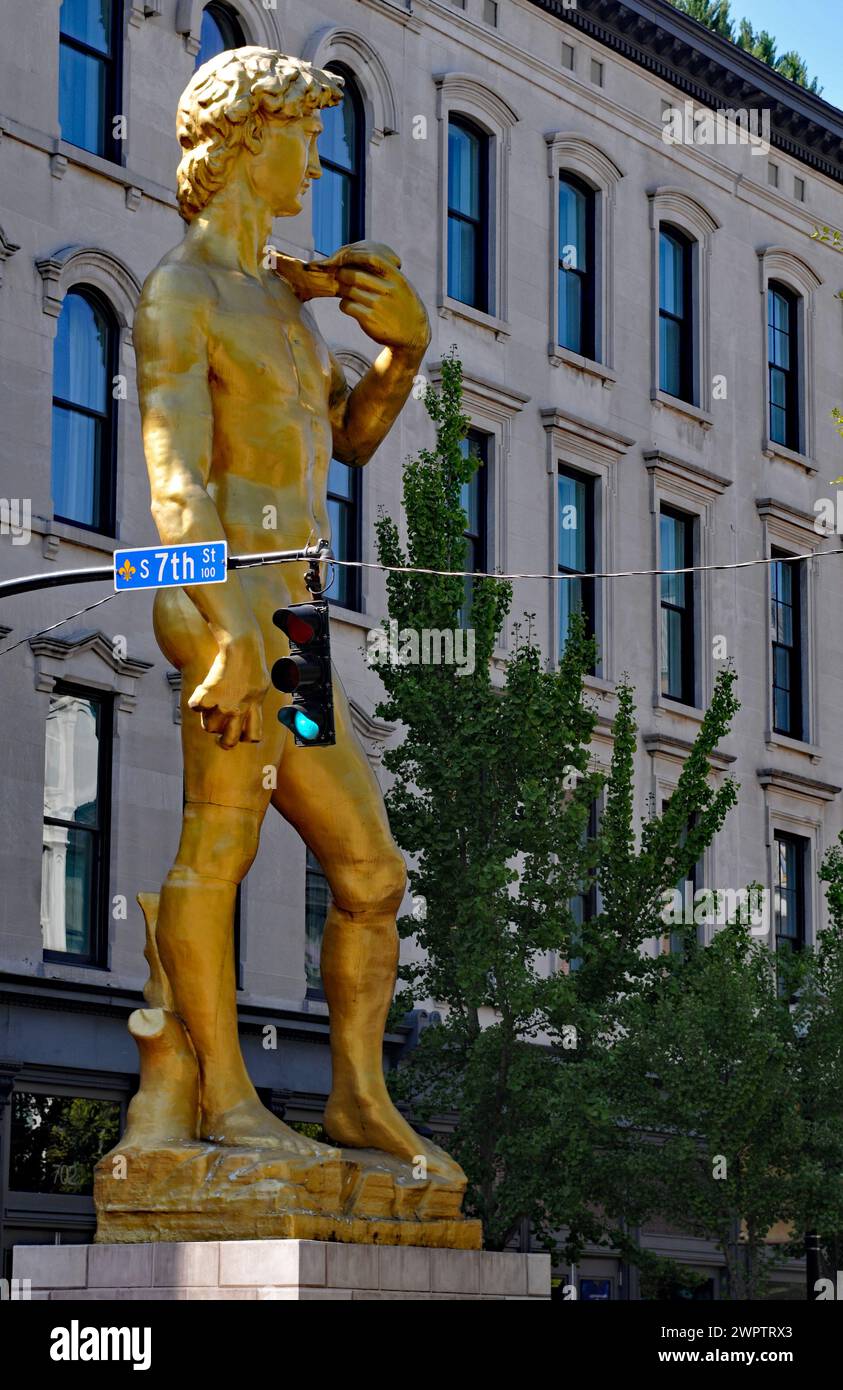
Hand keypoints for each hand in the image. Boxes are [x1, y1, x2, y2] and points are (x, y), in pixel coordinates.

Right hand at [187, 632, 268, 748]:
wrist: (241, 646)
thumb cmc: (252, 662)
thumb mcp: (261, 686)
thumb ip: (254, 702)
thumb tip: (251, 708)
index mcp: (254, 708)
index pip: (252, 737)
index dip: (244, 736)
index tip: (238, 729)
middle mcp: (239, 711)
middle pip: (229, 741)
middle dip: (222, 739)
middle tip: (218, 728)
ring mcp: (224, 706)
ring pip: (208, 727)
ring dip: (207, 716)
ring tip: (210, 702)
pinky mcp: (209, 696)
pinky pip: (195, 708)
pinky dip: (195, 699)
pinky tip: (201, 690)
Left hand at [321, 243, 429, 352]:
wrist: (413, 334)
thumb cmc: (403, 305)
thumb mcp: (402, 285)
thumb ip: (386, 272)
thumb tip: (363, 256)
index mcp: (396, 278)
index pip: (372, 258)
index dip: (355, 255)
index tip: (346, 258)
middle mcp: (388, 290)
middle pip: (355, 274)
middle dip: (343, 273)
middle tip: (340, 275)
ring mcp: (378, 305)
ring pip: (349, 290)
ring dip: (342, 290)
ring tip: (345, 292)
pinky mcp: (369, 319)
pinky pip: (347, 306)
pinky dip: (344, 304)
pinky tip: (349, 306)